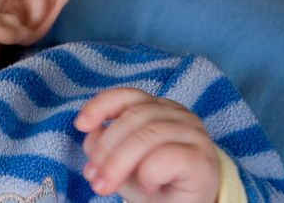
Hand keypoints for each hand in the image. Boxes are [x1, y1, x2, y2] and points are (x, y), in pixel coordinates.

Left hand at [74, 87, 220, 202]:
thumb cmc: (155, 182)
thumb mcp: (122, 162)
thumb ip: (106, 145)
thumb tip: (90, 137)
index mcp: (155, 107)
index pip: (125, 96)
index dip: (100, 106)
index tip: (80, 125)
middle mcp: (176, 113)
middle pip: (132, 118)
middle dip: (105, 149)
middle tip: (93, 178)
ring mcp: (192, 133)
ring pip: (147, 136)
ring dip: (118, 163)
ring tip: (107, 186)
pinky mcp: (202, 158)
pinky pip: (167, 157)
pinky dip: (149, 174)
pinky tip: (147, 187)